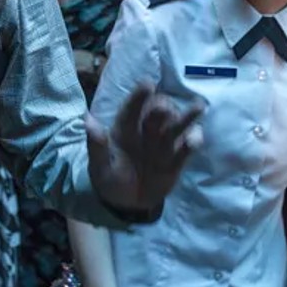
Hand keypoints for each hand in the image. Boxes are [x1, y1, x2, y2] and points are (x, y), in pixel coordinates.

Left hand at [85, 82, 203, 212]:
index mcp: (125, 129)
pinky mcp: (176, 159)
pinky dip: (193, 141)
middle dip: (162, 108)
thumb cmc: (110, 178)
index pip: (132, 108)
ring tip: (199, 106)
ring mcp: (163, 144)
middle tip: (164, 109)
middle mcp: (146, 131)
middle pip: (158, 113)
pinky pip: (187, 148)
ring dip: (187, 115)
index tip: (148, 83)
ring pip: (176, 125)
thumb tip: (88, 120)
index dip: (139, 96)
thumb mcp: (99, 165)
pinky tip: (195, 139)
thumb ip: (97, 144)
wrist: (127, 203)